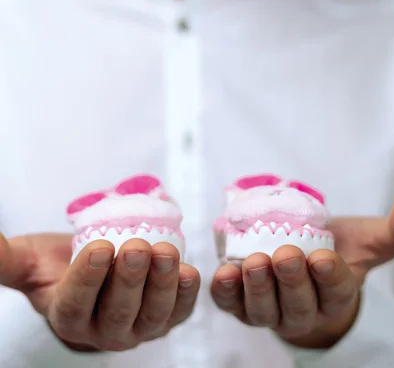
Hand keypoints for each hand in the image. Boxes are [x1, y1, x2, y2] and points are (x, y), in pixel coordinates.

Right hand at [0, 233, 199, 351]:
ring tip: (167, 253)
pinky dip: (186, 295)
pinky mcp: (164, 318)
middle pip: (117, 311)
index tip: (101, 247)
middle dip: (130, 279)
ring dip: (162, 285)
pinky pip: (177, 312)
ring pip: (151, 315)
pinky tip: (191, 271)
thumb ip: (5, 257)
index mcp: (67, 317)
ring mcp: (136, 328)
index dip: (89, 277)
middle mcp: (102, 330)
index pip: (76, 302)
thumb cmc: (59, 262)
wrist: (95, 264)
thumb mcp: (29, 259)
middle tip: (137, 248)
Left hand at [211, 199, 393, 348]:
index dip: (329, 276)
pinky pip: (231, 304)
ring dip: (257, 287)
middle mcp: (303, 311)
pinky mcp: (240, 304)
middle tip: (286, 254)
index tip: (322, 257)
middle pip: (298, 304)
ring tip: (254, 262)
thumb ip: (392, 229)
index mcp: (336, 297)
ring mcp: (269, 311)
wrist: (298, 257)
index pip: (335, 291)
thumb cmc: (333, 248)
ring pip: (262, 309)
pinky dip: (226, 292)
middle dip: (291, 280)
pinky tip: (224, 273)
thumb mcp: (364, 239)